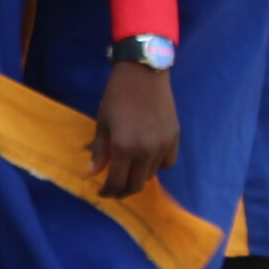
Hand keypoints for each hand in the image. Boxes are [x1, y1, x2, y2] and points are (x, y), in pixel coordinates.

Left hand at [90, 60, 178, 198]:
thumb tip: (93, 173)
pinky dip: (156, 166)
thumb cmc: (116, 96)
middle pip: (136, 184)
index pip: (116, 181)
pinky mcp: (175, 139)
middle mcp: (146, 151)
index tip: (102, 193)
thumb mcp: (102, 123)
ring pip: (151, 174)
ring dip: (138, 177)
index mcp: (123, 147)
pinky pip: (167, 163)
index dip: (108, 191)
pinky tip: (146, 161)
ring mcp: (163, 146)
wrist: (143, 75)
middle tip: (114, 189)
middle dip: (123, 190)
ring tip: (128, 172)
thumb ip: (100, 151)